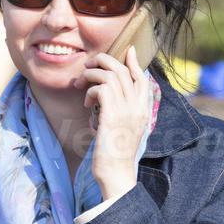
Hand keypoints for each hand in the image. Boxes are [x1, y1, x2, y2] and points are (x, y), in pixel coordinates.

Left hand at [72, 45, 149, 199]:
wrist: (115, 174)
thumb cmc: (114, 154)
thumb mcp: (122, 128)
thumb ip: (121, 111)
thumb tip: (107, 95)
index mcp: (143, 110)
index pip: (142, 78)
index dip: (133, 62)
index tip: (126, 50)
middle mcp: (138, 107)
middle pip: (124, 70)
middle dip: (104, 61)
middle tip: (89, 66)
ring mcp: (127, 111)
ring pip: (111, 75)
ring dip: (91, 74)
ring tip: (80, 84)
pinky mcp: (112, 116)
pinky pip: (101, 88)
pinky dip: (90, 90)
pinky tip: (86, 103)